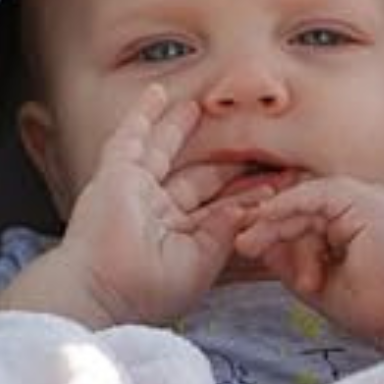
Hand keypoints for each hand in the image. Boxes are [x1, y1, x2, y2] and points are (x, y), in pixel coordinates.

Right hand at [51, 85, 250, 325]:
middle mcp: (157, 214)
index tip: (281, 178)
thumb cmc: (147, 289)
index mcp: (179, 239)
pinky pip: (130, 136)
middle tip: (249, 134)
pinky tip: (157, 93)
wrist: (102, 289)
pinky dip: (142, 113)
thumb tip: (245, 206)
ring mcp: (135, 191)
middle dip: (223, 159)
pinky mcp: (115, 174)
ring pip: (164, 151)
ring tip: (198, 106)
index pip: (220, 208)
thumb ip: (224, 231)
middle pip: (197, 176)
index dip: (248, 193)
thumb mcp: (200, 264)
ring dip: (180, 127)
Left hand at [219, 175, 383, 350]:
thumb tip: (259, 248)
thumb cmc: (382, 310)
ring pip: (309, 199)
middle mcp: (368, 204)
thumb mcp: (323, 285)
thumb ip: (293, 264)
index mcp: (362, 222)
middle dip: (270, 223)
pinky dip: (289, 208)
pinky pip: (317, 195)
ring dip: (276, 223)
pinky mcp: (368, 201)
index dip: (279, 225)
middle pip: (307, 204)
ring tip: (249, 245)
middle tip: (241, 243)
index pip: (312, 213)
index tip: (249, 243)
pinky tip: (266, 222)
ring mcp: (371, 198)